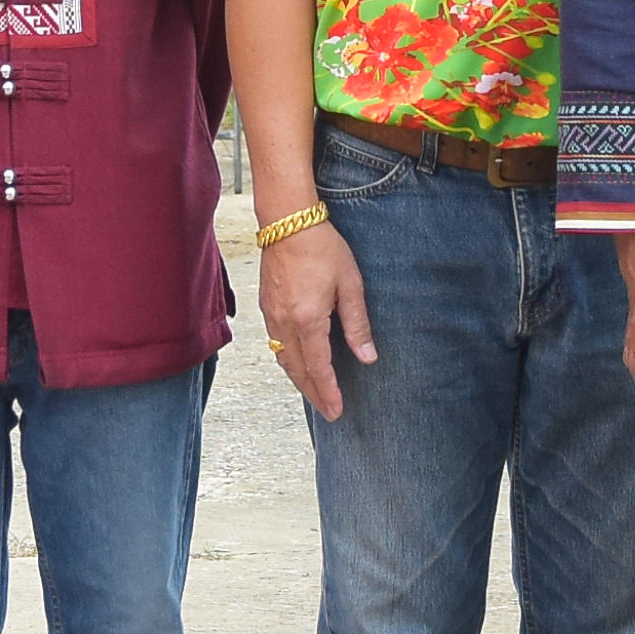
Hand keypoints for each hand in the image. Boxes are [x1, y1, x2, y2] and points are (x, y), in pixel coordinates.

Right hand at [255, 219, 376, 421]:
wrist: (287, 222)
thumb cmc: (322, 248)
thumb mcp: (350, 284)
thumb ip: (357, 324)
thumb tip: (367, 356)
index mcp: (307, 319)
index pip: (318, 367)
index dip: (328, 391)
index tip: (336, 410)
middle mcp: (285, 322)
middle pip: (297, 370)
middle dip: (313, 393)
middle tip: (328, 411)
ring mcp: (271, 315)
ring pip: (282, 359)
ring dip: (299, 379)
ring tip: (314, 392)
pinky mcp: (266, 307)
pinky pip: (275, 343)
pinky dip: (287, 360)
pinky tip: (296, 362)